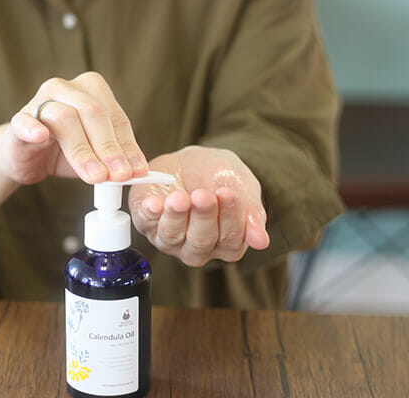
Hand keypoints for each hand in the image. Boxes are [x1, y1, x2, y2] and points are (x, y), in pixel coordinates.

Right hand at [0, 72, 148, 184]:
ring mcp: (40, 100)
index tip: (137, 171)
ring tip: (95, 176)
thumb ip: (114, 158)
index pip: (116, 117)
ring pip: (64, 118)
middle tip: (118, 176)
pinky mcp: (18, 119)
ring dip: (82, 150)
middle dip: (109, 148)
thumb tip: (136, 172)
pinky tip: (40, 138)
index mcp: (92, 90)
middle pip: (93, 113)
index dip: (128, 146)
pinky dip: (33, 129)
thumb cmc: (64, 150)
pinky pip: (25, 121)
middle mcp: (66, 88)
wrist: (25, 156)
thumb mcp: (95, 154)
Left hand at [129, 146, 268, 266]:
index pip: (231, 241)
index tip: (227, 193)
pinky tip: (154, 203)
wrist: (192, 161)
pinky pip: (146, 223)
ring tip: (180, 197)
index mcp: (225, 243)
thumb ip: (252, 213)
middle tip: (203, 195)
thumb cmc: (219, 177)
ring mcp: (170, 238)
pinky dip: (150, 213)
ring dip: (176, 216)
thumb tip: (261, 241)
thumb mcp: (242, 187)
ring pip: (173, 236)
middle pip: (201, 242)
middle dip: (203, 216)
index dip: (230, 218)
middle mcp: (197, 247)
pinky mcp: (146, 223)